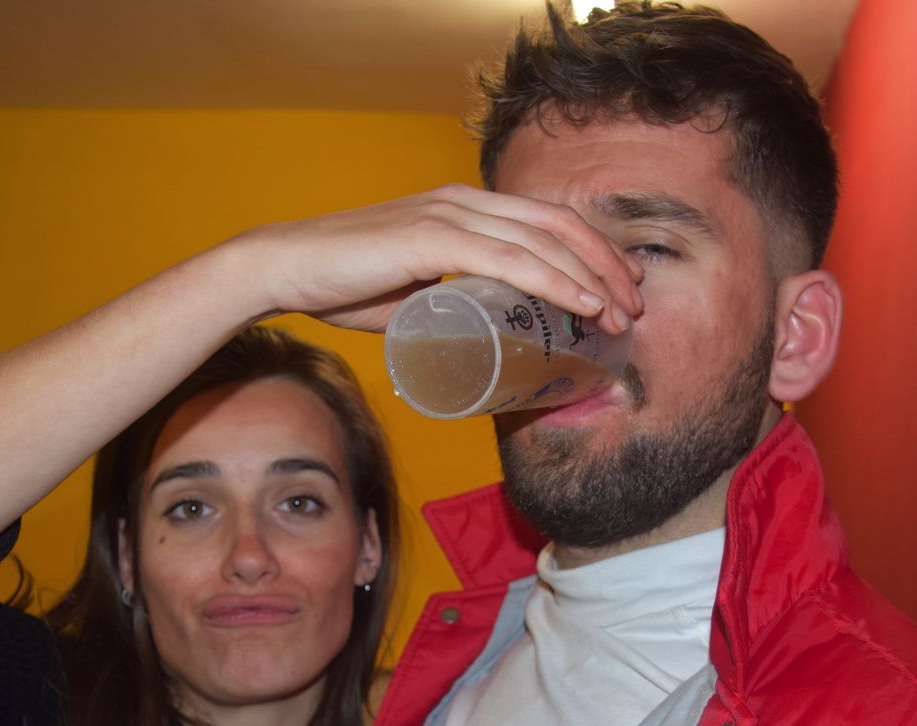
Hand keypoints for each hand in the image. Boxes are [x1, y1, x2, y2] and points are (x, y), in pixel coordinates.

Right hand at [227, 185, 644, 333]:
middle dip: (606, 266)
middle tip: (634, 308)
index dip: (591, 251)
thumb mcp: (409, 290)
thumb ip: (442, 299)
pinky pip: (509, 258)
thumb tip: (471, 332)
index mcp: (462, 208)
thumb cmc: (339, 284)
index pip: (545, 221)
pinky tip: (582, 302)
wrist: (282, 269)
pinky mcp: (431, 239)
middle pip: (558, 226)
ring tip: (620, 316)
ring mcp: (448, 216)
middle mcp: (463, 202)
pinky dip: (553, 281)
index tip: (618, 290)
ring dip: (591, 280)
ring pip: (542, 242)